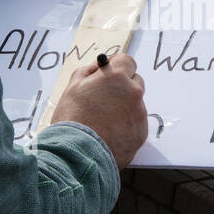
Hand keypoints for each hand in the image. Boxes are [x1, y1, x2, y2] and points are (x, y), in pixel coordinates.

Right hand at [48, 53, 147, 168]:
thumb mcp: (73, 86)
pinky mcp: (141, 133)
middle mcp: (133, 92)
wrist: (78, 153)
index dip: (117, 67)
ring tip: (103, 121)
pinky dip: (126, 126)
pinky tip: (110, 133)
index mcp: (116, 77)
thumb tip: (100, 66)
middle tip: (105, 99)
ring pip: (135, 104)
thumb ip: (89, 71)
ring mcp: (139, 114)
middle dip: (123, 87)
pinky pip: (136, 124)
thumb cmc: (72, 119)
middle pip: (135, 81)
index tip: (109, 74)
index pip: (127, 61)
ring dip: (124, 108)